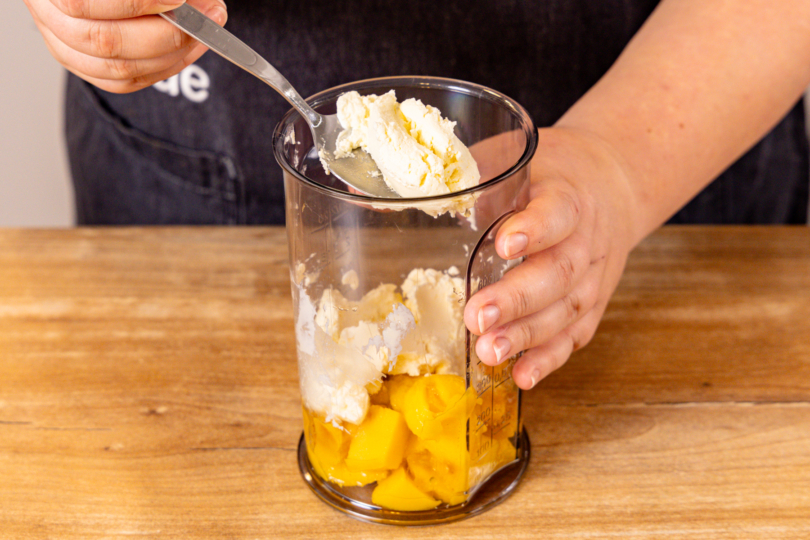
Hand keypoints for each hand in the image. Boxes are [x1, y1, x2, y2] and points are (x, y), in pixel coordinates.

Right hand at [23, 0, 226, 92]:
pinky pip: (128, 81)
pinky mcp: (86, 67)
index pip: (82, 4)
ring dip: (176, 52)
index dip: (136, 3)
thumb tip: (184, 0)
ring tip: (208, 28)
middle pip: (107, 42)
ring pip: (121, 69)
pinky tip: (191, 48)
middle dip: (170, 32)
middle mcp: (49, 18)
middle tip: (211, 12)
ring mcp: (64, 47)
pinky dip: (166, 67)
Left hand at [464, 127, 640, 389]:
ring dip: (528, 336)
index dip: (535, 228)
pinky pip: (575, 335)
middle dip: (518, 299)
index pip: (558, 212)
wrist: (613, 183)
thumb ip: (481, 171)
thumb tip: (425, 190)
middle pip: (559, 273)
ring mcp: (594, 277)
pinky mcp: (592, 303)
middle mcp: (588, 240)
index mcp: (570, 195)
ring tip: (489, 352)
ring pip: (567, 311)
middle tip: (477, 317)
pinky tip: (522, 376)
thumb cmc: (554, 170)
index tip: (504, 243)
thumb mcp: (521, 154)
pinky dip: (550, 358)